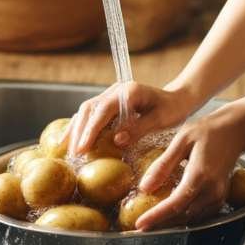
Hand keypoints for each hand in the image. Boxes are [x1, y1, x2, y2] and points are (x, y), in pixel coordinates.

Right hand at [65, 81, 196, 154]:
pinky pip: (90, 113)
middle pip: (89, 109)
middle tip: (73, 154)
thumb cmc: (172, 110)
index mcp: (128, 92)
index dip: (91, 130)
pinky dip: (80, 126)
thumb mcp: (160, 120)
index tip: (82, 148)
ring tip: (67, 149)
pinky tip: (72, 139)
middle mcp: (116, 90)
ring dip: (76, 129)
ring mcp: (111, 95)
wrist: (177, 99)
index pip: (103, 110)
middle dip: (79, 131)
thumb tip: (117, 141)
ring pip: (87, 110)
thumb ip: (139, 129)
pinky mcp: (109, 102)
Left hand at [135, 103, 244, 230]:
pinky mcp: (221, 197)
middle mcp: (212, 189)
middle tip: (140, 226)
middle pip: (183, 215)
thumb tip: (145, 187)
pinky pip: (201, 214)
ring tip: (152, 222)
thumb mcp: (181, 141)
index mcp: (200, 174)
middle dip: (161, 224)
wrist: (235, 131)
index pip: (176, 203)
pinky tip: (170, 214)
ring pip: (192, 218)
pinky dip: (185, 217)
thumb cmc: (208, 131)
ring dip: (172, 222)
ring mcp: (219, 195)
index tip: (140, 224)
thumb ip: (163, 165)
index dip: (157, 216)